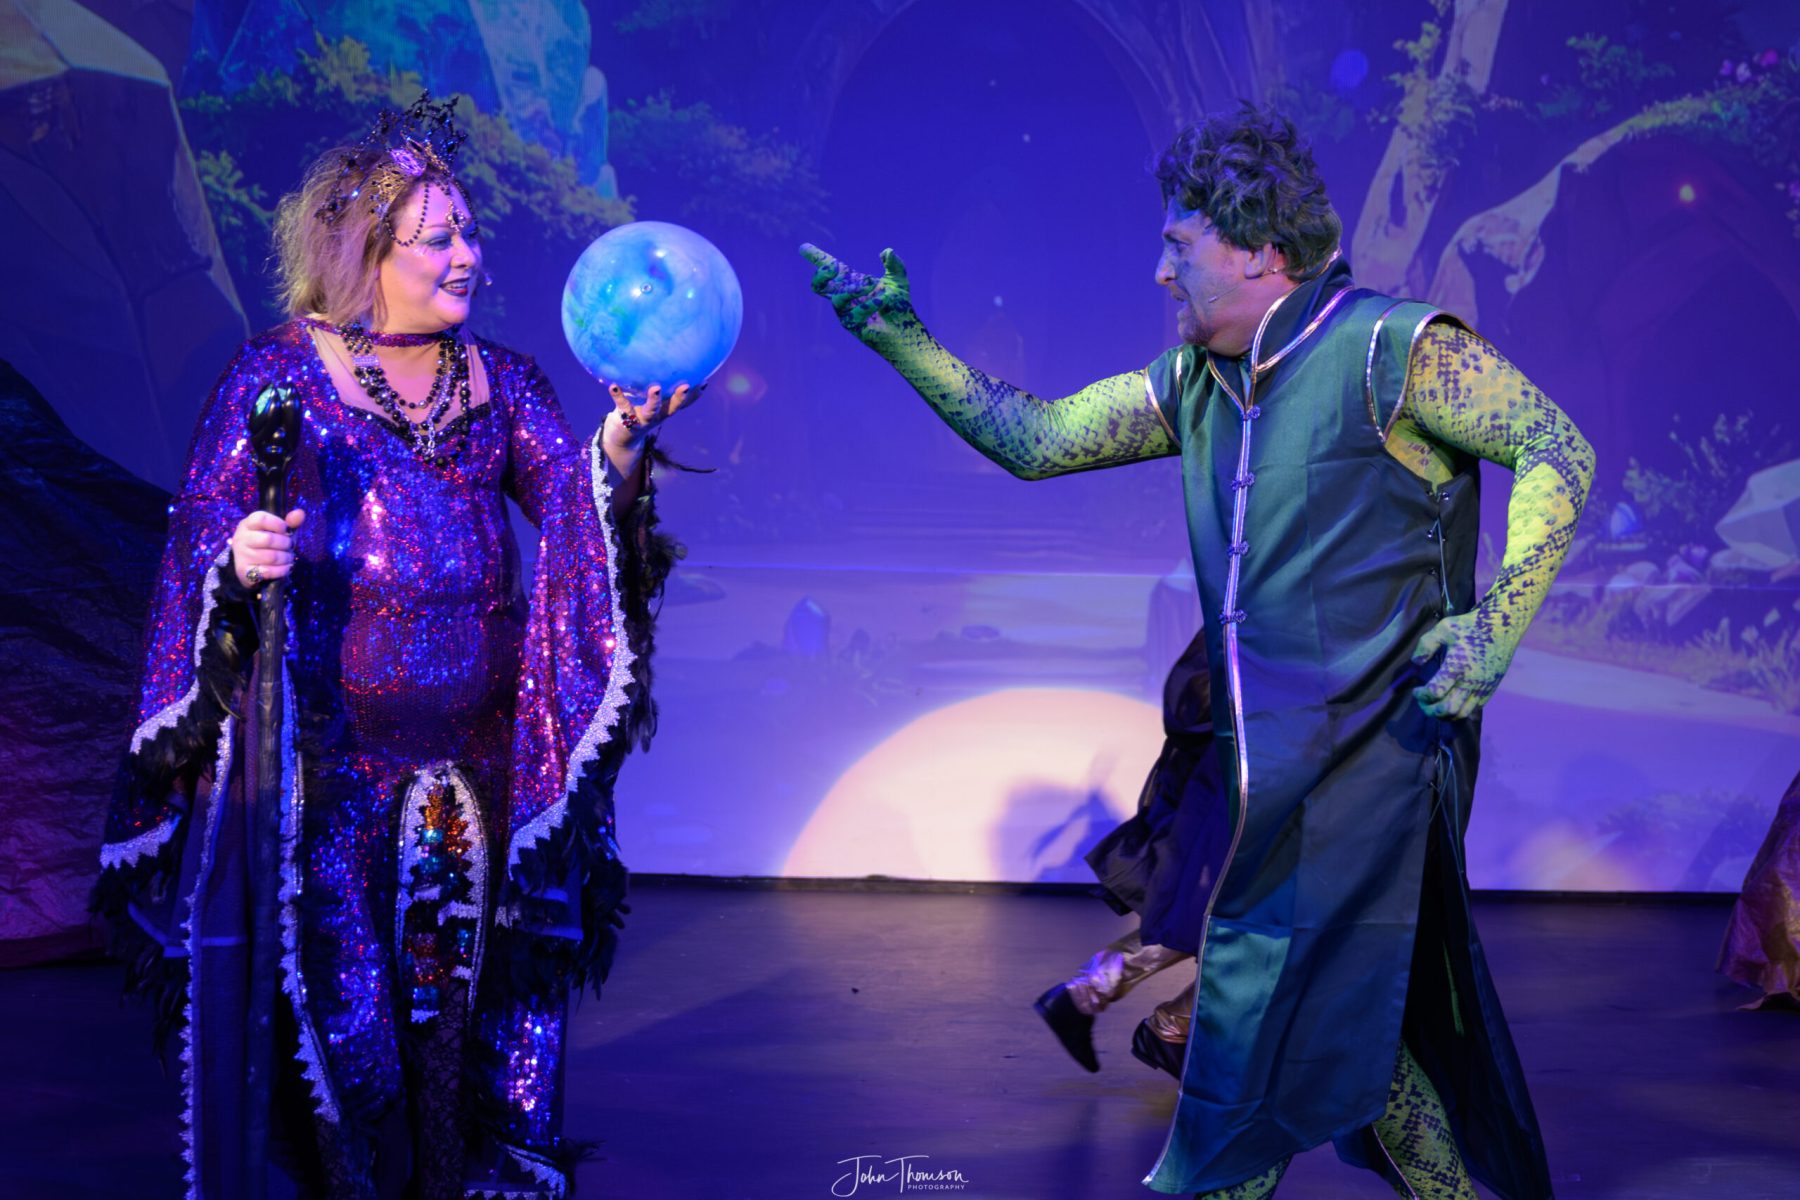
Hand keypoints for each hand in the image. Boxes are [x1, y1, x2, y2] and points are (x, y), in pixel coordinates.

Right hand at [232, 509, 304, 588]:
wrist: (252, 566)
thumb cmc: (269, 544)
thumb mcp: (279, 531)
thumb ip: (290, 522)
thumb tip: (300, 513)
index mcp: (248, 524)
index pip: (261, 519)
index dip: (278, 524)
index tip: (285, 530)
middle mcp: (241, 538)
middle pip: (268, 539)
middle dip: (286, 544)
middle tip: (290, 546)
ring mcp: (241, 555)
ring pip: (271, 557)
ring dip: (286, 558)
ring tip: (288, 557)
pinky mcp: (244, 572)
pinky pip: (268, 571)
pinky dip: (282, 570)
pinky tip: (286, 567)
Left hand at [605, 382, 699, 449]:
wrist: (622, 436)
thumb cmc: (641, 411)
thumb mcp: (655, 403)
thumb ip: (663, 390)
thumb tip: (677, 371)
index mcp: (665, 411)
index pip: (683, 403)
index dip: (694, 395)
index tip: (704, 382)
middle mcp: (657, 416)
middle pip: (671, 408)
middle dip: (679, 398)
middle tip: (685, 386)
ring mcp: (643, 419)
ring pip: (651, 411)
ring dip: (654, 400)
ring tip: (656, 388)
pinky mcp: (626, 418)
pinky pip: (623, 406)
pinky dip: (618, 396)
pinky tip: (614, 386)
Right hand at [800, 243, 919, 350]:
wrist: (906, 330)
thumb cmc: (899, 306)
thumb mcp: (898, 280)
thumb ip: (894, 265)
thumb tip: (887, 251)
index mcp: (851, 284)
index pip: (830, 270)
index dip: (816, 258)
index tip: (804, 247)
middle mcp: (844, 298)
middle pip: (818, 287)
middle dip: (821, 275)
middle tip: (834, 267)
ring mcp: (845, 313)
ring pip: (837, 299)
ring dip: (854, 290)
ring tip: (872, 285)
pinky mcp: (851, 327)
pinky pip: (854, 314)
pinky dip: (870, 303)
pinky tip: (883, 300)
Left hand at [1411, 609, 1512, 719]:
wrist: (1503, 627)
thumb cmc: (1470, 625)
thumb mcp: (1444, 628)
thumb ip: (1426, 644)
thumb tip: (1416, 663)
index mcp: (1458, 666)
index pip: (1435, 692)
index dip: (1421, 695)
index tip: (1416, 689)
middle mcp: (1472, 681)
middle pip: (1447, 709)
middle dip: (1430, 710)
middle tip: (1422, 702)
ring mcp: (1483, 687)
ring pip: (1461, 714)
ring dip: (1444, 714)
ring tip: (1435, 704)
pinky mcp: (1490, 689)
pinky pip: (1473, 709)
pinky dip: (1459, 710)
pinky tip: (1451, 699)